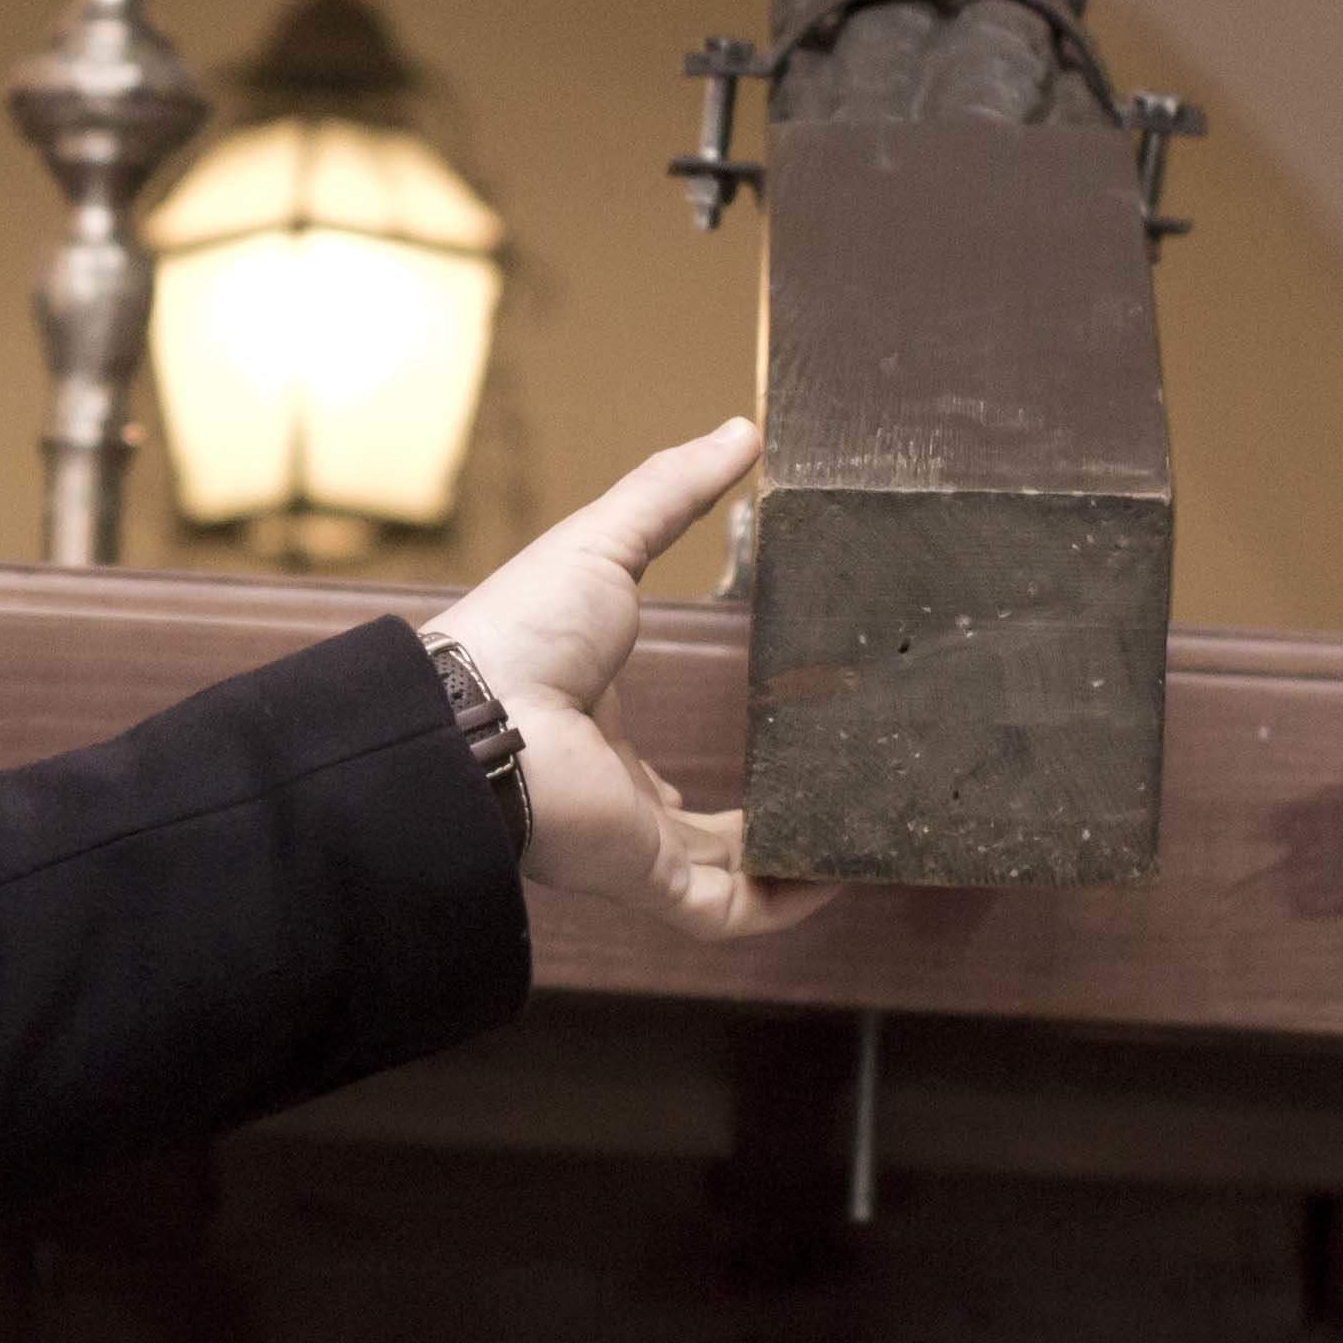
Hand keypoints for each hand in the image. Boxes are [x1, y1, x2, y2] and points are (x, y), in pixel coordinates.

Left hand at [430, 419, 832, 945]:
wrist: (477, 711)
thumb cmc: (522, 628)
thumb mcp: (606, 543)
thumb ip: (672, 492)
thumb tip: (739, 431)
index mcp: (601, 729)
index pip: (664, 762)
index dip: (723, 749)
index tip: (781, 728)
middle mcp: (617, 793)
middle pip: (701, 829)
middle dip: (768, 822)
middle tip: (840, 792)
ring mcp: (635, 841)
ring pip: (730, 876)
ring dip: (794, 864)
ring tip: (865, 834)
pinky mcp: (649, 874)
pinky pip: (730, 911)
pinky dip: (785, 903)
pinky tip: (840, 871)